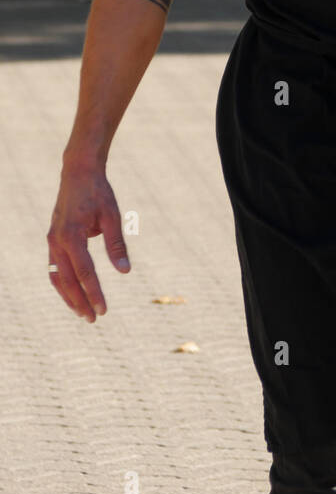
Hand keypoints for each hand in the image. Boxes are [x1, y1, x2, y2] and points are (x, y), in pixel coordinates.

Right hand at [46, 163, 130, 321]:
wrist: (78, 173)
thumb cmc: (98, 193)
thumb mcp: (112, 216)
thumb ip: (116, 245)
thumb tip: (125, 272)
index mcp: (71, 236)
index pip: (85, 273)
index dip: (94, 293)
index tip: (104, 310)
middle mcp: (57, 241)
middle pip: (67, 280)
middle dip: (80, 301)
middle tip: (94, 319)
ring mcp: (52, 241)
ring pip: (57, 277)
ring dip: (69, 296)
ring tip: (83, 313)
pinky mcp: (53, 240)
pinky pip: (55, 268)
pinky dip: (63, 284)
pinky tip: (73, 294)